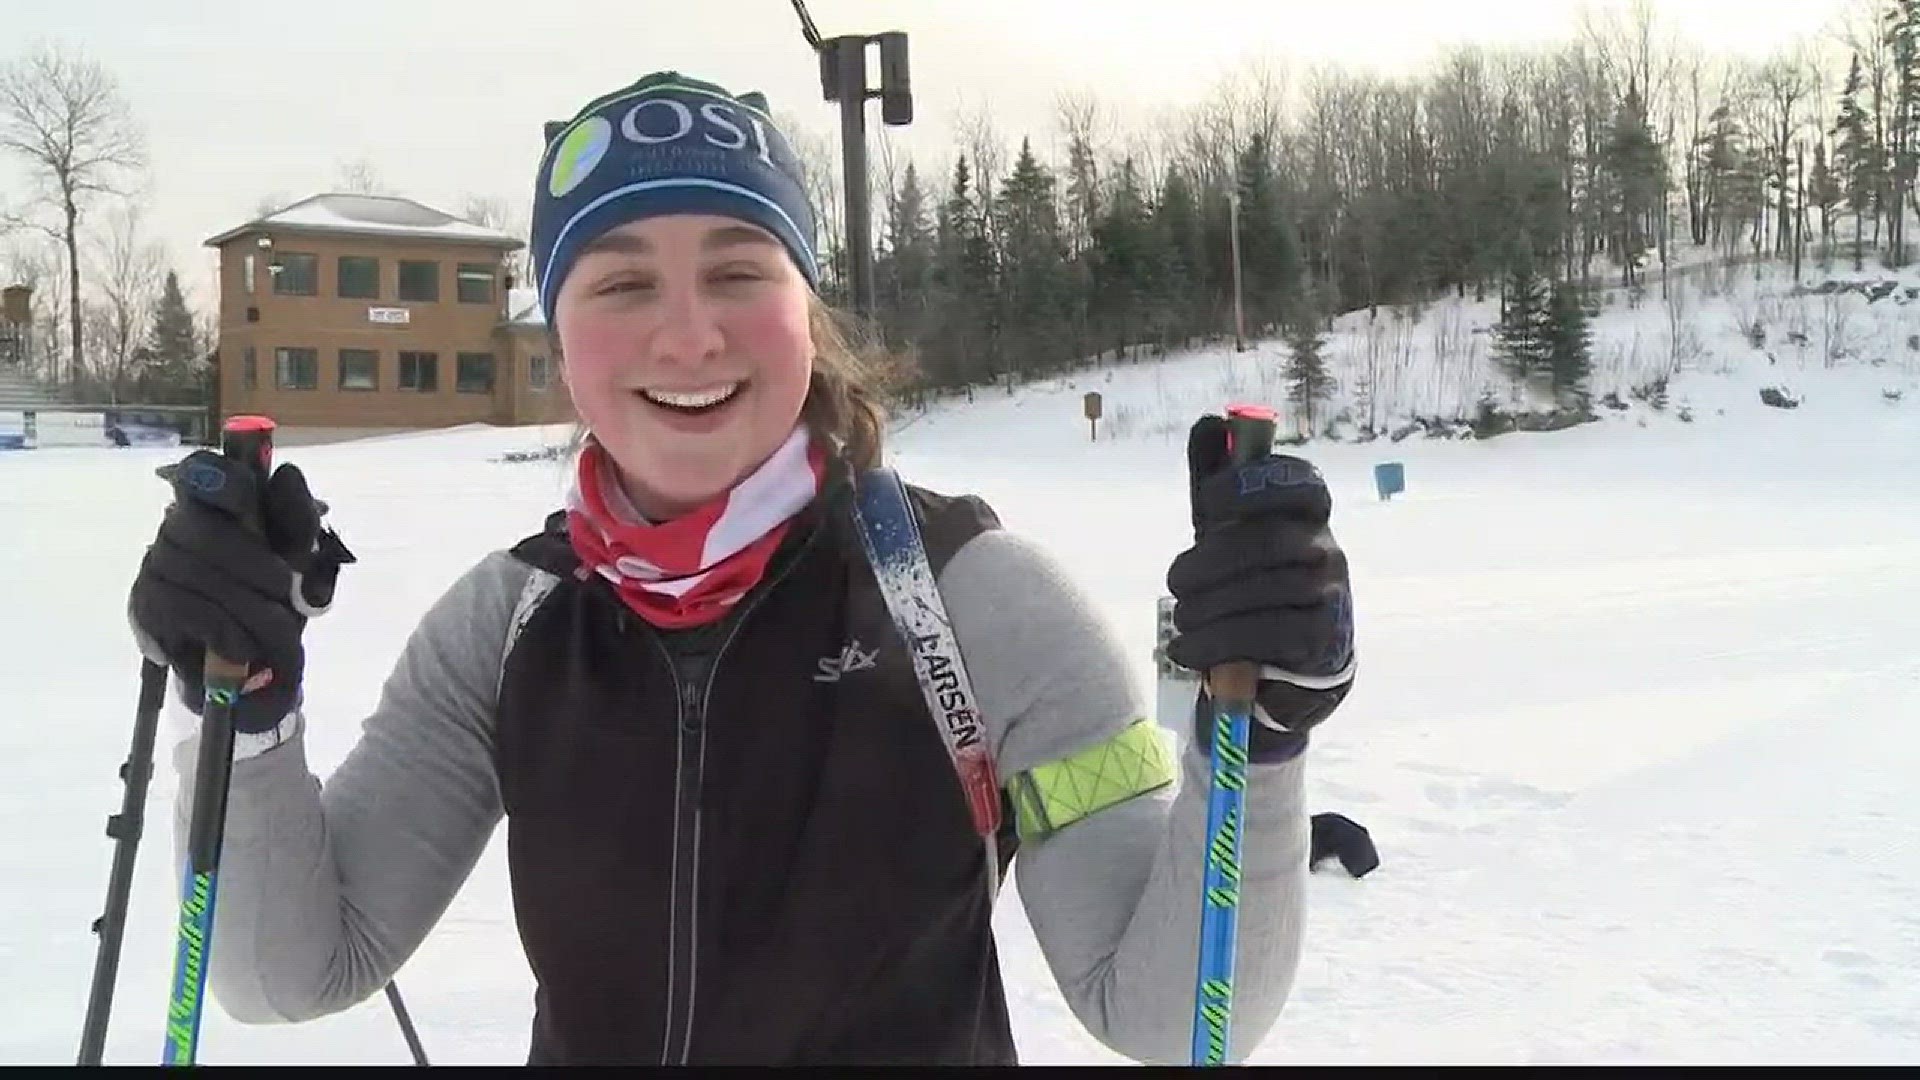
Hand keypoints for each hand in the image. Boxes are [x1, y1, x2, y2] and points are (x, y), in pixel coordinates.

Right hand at [127, 450, 354, 732]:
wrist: (260, 666)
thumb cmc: (282, 599)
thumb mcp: (305, 558)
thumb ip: (299, 518)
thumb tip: (286, 472)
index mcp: (219, 503)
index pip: (203, 470)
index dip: (221, 480)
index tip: (246, 500)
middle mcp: (178, 523)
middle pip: (202, 530)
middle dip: (253, 564)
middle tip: (285, 590)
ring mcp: (156, 563)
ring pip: (196, 574)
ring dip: (249, 607)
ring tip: (275, 629)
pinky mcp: (146, 603)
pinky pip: (185, 610)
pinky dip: (225, 630)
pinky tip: (242, 645)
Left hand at [1165, 414, 1354, 756]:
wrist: (1287, 657)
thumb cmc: (1249, 576)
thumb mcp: (1229, 527)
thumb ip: (1217, 476)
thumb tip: (1211, 422)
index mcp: (1309, 511)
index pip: (1299, 482)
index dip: (1250, 486)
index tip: (1207, 501)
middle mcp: (1327, 547)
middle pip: (1268, 542)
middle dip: (1211, 562)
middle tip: (1175, 581)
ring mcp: (1328, 594)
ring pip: (1263, 591)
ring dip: (1208, 607)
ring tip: (1181, 617)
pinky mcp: (1321, 638)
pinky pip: (1265, 634)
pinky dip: (1216, 642)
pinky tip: (1186, 648)